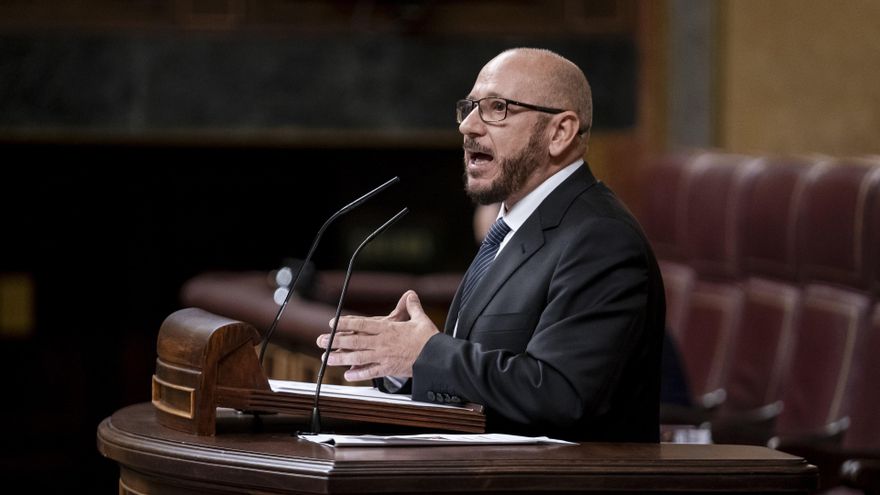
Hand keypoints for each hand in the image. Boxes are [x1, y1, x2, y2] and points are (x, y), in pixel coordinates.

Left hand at [316, 290, 438, 380]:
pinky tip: (347, 375)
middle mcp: (382, 343)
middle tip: (320, 341)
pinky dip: (358, 374)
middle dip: (335, 341)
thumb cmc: (429, 339)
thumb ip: (412, 306)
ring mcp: (384, 357)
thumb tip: (410, 294)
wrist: (437, 358)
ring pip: (357, 357)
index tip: (333, 323)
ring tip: (326, 359)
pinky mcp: (388, 369)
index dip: (346, 323)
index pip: (362, 324)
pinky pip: (370, 372)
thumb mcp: (420, 319)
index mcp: (388, 329)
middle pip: (354, 341)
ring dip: (340, 358)